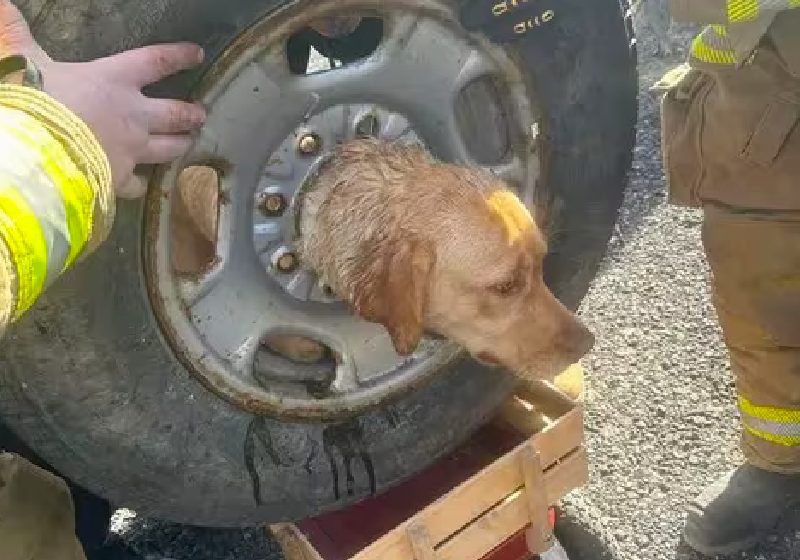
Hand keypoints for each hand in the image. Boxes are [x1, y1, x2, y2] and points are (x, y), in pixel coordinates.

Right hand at [0, 1, 205, 197]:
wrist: (35, 153)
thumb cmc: (34, 100)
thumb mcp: (22, 60)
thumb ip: (17, 35)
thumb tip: (2, 5)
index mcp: (113, 80)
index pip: (155, 62)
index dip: (178, 56)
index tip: (197, 54)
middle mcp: (132, 115)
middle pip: (174, 113)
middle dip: (190, 114)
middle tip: (201, 115)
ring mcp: (131, 150)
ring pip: (168, 149)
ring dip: (180, 145)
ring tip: (189, 143)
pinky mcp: (121, 179)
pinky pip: (139, 184)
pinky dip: (142, 184)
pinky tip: (143, 185)